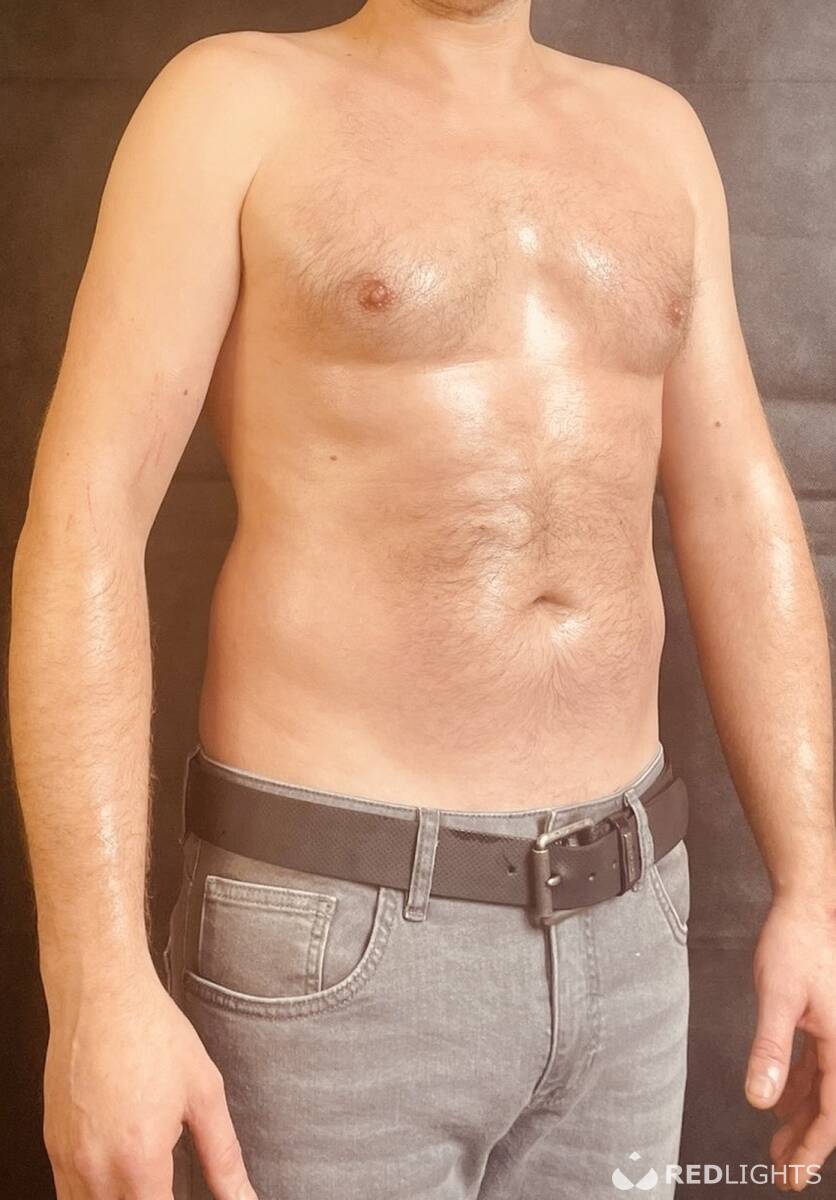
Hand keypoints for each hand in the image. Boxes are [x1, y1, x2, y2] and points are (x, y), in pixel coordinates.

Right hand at [42, 962, 257, 1198]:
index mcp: (138, 1160)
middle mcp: (95, 1169)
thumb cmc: (151, 1032)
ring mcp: (66, 1160)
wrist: (101, 993)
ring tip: (145, 1180)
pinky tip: (117, 1175)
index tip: (183, 1192)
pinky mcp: (52, 1146)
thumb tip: (244, 1197)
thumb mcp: (203, 1090)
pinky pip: (66, 1193)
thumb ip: (223, 1155)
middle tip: (166, 1183)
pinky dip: (92, 1194)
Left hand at [745, 898, 835, 1192]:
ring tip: (778, 1147)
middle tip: (784, 1175)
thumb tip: (760, 1099)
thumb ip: (770, 1050)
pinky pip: (818, 1067)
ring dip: (801, 1118)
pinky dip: (799, 1088)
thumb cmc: (795, 943)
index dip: (812, 1150)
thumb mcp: (777, 998)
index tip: (793, 1177)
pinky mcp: (827, 1021)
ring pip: (824, 1089)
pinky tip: (780, 1103)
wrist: (806, 905)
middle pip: (832, 1107)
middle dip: (807, 1144)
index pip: (833, 1113)